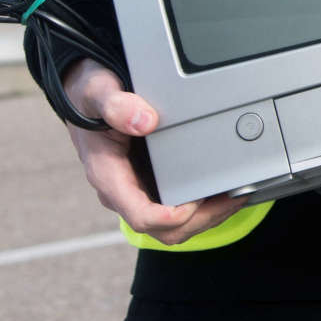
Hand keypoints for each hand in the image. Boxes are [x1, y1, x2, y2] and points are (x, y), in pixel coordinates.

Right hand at [62, 58, 246, 244]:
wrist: (83, 97)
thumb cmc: (90, 97)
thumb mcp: (98, 92)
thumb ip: (118, 105)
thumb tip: (145, 121)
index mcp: (107, 175)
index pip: (138, 214)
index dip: (168, 217)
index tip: (194, 203)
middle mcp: (122, 189)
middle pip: (163, 228)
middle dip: (200, 219)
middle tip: (231, 199)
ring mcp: (136, 190)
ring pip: (173, 225)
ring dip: (207, 216)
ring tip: (236, 196)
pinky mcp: (148, 184)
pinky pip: (175, 209)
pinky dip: (203, 206)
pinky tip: (223, 190)